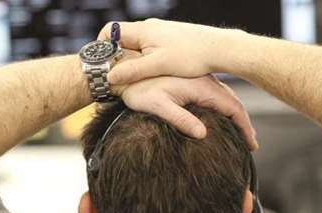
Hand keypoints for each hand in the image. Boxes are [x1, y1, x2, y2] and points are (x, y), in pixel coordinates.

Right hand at [98, 19, 239, 84]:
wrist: (219, 48)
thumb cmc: (191, 56)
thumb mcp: (159, 66)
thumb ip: (134, 70)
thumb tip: (110, 76)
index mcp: (143, 30)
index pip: (110, 31)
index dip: (101, 47)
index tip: (103, 64)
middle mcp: (150, 27)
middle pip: (122, 39)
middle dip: (118, 56)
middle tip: (118, 75)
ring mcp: (160, 32)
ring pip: (137, 44)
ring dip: (132, 59)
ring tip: (136, 77)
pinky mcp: (170, 39)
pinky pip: (149, 47)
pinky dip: (146, 59)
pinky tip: (155, 73)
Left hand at [114, 75, 257, 149]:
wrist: (126, 73)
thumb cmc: (139, 90)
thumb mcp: (158, 106)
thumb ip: (180, 119)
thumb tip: (202, 134)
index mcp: (201, 86)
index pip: (232, 107)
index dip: (244, 126)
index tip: (251, 144)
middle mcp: (204, 81)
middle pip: (233, 102)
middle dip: (244, 123)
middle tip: (251, 144)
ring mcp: (200, 80)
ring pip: (226, 98)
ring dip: (236, 116)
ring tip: (242, 134)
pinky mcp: (193, 82)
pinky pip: (217, 96)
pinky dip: (225, 109)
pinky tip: (223, 119)